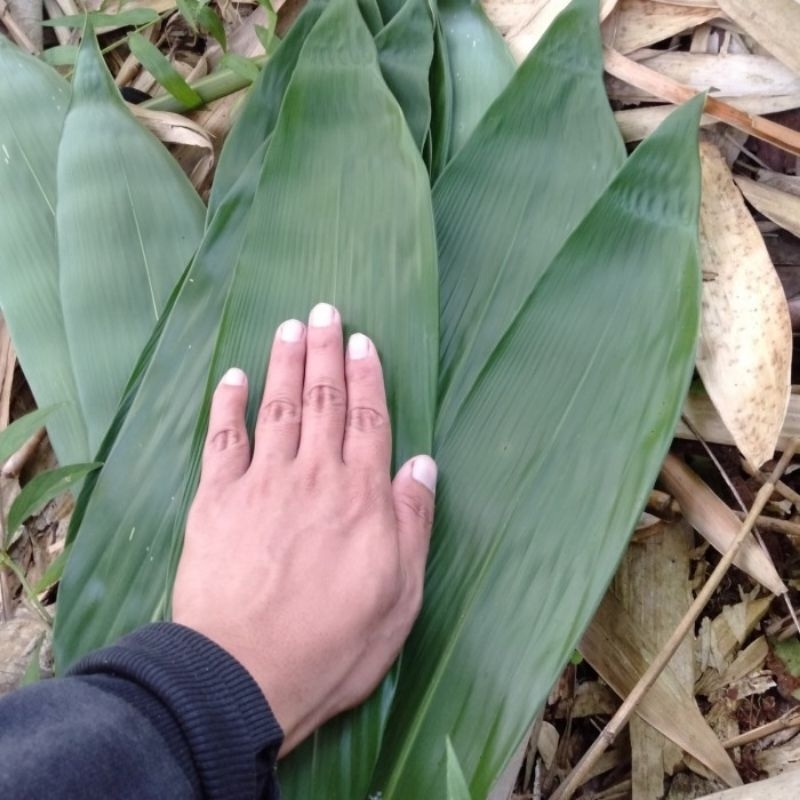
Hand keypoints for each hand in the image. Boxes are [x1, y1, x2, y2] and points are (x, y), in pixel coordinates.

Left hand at [172, 303, 436, 753]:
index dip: (368, 376)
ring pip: (278, 407)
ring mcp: (263, 482)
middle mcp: (315, 475)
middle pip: (323, 401)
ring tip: (289, 326)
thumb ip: (412, 521)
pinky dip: (228, 404)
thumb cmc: (334, 642)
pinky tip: (232, 376)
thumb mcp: (400, 593)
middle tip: (325, 311)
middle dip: (325, 352)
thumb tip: (421, 463)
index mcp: (362, 496)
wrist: (245, 672)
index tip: (363, 341)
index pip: (371, 421)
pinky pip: (223, 439)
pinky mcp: (217, 499)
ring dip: (284, 363)